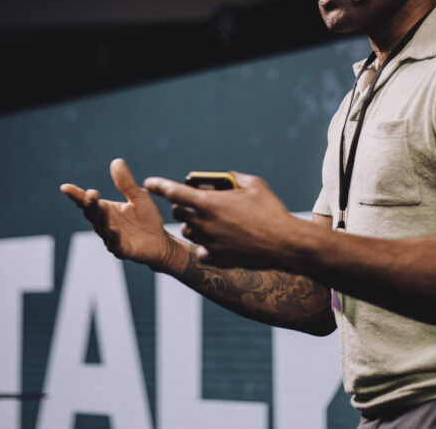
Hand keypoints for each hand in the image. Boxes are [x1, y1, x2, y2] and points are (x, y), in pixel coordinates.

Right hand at [61, 158, 176, 269]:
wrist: (160, 241)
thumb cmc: (146, 218)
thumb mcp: (138, 196)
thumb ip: (126, 183)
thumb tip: (116, 161)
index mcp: (106, 209)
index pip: (87, 201)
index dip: (76, 195)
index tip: (65, 187)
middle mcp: (105, 223)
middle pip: (91, 213)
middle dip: (89, 204)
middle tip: (90, 194)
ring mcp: (112, 237)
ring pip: (101, 228)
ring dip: (100, 219)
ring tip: (100, 210)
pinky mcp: (122, 249)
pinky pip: (115, 244)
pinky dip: (113, 238)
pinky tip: (113, 230)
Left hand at [144, 171, 298, 267]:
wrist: (286, 244)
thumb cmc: (272, 211)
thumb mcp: (254, 184)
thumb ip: (233, 177)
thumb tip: (224, 177)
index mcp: (210, 203)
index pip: (174, 192)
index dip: (159, 186)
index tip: (149, 183)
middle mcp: (205, 223)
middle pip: (178, 212)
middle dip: (182, 205)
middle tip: (197, 202)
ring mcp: (209, 243)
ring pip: (188, 231)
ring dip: (193, 224)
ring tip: (210, 220)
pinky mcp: (218, 258)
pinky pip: (201, 250)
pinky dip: (205, 245)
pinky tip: (218, 240)